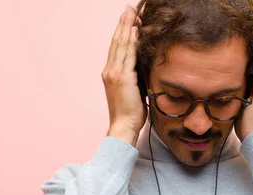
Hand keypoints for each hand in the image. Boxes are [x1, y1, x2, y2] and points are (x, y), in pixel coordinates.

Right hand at [102, 4, 146, 145]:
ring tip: (133, 12)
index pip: (117, 46)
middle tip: (130, 7)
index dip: (123, 30)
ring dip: (128, 26)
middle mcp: (109, 70)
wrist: (124, 126)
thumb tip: (144, 65)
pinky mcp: (122, 78)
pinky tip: (136, 30)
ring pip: (121, 44)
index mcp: (111, 72)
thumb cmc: (130, 112)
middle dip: (124, 22)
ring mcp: (114, 73)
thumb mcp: (133, 89)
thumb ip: (135, 75)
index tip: (129, 17)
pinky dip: (132, 41)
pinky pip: (128, 56)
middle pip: (117, 40)